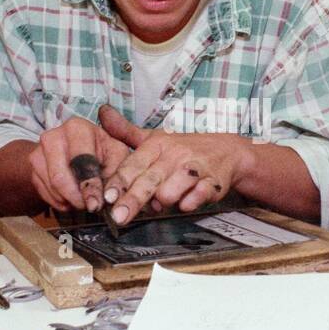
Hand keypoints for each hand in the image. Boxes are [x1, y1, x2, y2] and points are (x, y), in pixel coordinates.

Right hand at [27, 116, 130, 212]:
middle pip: (60, 177)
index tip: (96, 204)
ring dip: (69, 201)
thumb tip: (109, 197)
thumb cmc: (102, 152)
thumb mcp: (117, 156)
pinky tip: (72, 198)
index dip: (90, 186)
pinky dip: (60, 202)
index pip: (81, 161)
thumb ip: (116, 174)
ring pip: (51, 187)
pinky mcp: (33, 167)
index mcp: (78, 128)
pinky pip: (44, 193)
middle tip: (90, 207)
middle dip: (76, 198)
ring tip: (84, 200)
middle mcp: (54, 136)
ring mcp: (39, 151)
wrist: (77, 151)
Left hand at [98, 106, 253, 225]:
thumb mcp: (154, 137)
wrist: (226, 150)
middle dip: (133, 200)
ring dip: (162, 201)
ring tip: (159, 205)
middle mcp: (174, 155)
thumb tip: (102, 112)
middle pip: (149, 181)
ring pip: (171, 189)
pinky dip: (190, 202)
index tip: (107, 197)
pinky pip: (199, 195)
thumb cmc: (183, 148)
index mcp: (157, 145)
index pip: (133, 165)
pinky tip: (185, 204)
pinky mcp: (213, 182)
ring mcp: (194, 168)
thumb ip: (125, 131)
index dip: (119, 182)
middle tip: (119, 217)